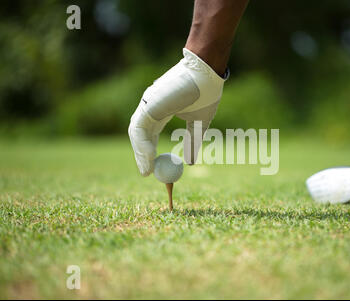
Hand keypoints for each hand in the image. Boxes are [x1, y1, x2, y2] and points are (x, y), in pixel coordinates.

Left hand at [128, 48, 227, 175]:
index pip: (151, 133)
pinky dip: (142, 144)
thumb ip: (193, 140)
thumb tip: (190, 162)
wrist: (208, 73)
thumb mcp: (199, 123)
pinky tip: (149, 158)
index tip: (155, 168)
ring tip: (147, 171)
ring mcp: (148, 104)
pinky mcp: (148, 104)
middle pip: (140, 135)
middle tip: (147, 173)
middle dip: (141, 155)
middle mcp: (151, 107)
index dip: (151, 151)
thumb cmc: (205, 94)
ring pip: (136, 133)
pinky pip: (139, 128)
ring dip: (140, 153)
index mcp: (162, 110)